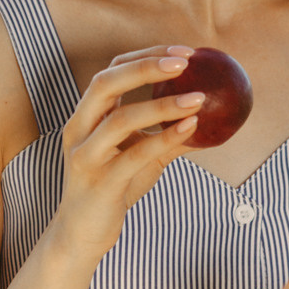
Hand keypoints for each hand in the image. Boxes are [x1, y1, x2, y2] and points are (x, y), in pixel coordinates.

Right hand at [50, 46, 202, 264]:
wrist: (81, 235)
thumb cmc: (113, 188)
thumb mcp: (141, 155)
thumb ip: (166, 134)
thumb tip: (208, 115)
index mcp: (86, 116)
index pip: (112, 71)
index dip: (146, 56)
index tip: (183, 52)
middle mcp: (79, 130)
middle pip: (105, 84)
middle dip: (145, 67)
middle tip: (185, 62)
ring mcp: (86, 156)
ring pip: (120, 120)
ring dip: (162, 105)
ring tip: (198, 99)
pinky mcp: (99, 183)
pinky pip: (134, 156)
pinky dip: (164, 139)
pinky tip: (190, 128)